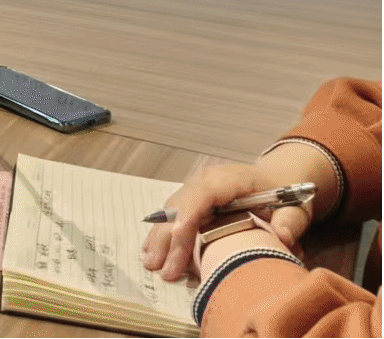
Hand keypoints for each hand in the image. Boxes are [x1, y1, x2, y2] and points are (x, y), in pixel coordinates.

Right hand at [142, 145, 331, 281]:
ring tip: (150, 263)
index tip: (177, 236)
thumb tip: (282, 236)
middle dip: (169, 237)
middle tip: (161, 267)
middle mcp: (205, 181)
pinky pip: (173, 215)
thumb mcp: (295, 206)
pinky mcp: (192, 200)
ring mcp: (196, 189)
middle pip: (181, 206)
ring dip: (160, 238)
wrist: (277, 178)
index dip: (188, 214)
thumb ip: (290, 221)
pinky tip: (151, 250)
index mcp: (229, 178)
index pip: (203, 194)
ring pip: (171, 211)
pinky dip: (163, 234)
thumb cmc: (284, 193)